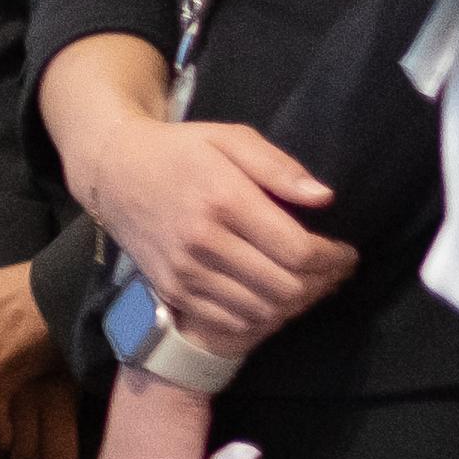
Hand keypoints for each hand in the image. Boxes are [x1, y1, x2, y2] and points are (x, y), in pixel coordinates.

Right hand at [63, 103, 350, 352]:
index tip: (346, 252)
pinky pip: (232, 320)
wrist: (112, 170)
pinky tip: (272, 296)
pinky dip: (262, 317)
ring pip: (262, 310)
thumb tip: (324, 198)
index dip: (334, 259)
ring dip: (295, 304)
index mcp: (224, 200)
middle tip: (333, 271)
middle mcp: (203, 242)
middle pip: (286, 287)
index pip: (298, 251)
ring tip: (306, 284)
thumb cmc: (179, 150)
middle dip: (322, 284)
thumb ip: (278, 167)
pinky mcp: (172, 290)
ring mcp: (185, 272)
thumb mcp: (229, 138)